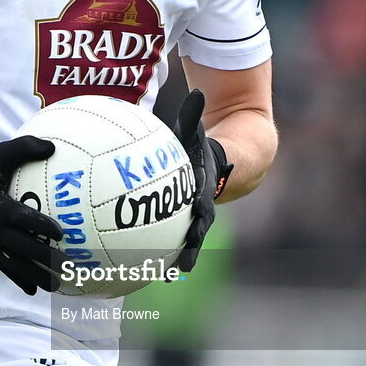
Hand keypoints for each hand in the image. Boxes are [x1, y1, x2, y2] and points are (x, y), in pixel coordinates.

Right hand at [0, 137, 66, 294]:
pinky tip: (33, 290)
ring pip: (13, 263)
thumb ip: (26, 147)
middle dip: (44, 258)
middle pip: (21, 247)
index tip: (61, 234)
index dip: (41, 226)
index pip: (21, 218)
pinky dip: (18, 279)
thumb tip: (53, 146)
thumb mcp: (1, 152)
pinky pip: (3, 266)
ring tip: (55, 285)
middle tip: (67, 265)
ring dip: (34, 276)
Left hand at [172, 89, 232, 271]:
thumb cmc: (201, 146)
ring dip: (178, 257)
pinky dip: (161, 254)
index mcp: (204, 186)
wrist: (223, 168)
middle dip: (192, 243)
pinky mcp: (183, 224)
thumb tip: (197, 91)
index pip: (203, 198)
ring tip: (164, 275)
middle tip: (182, 259)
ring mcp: (194, 218)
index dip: (200, 206)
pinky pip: (171, 241)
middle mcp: (201, 206)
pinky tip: (143, 269)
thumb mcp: (197, 131)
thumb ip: (195, 115)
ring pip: (186, 241)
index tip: (194, 211)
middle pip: (198, 229)